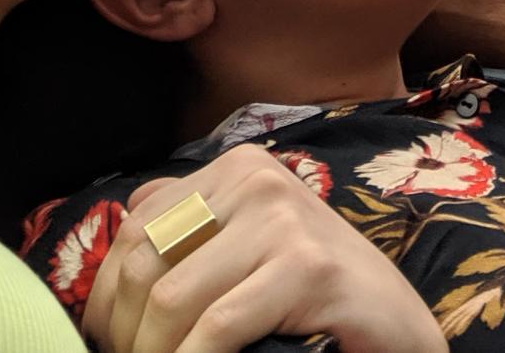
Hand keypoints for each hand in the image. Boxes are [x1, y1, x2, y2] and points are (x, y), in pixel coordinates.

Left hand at [88, 146, 441, 352]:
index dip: (106, 298)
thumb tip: (116, 242)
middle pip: (144, 262)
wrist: (399, 328)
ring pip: (171, 298)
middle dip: (126, 333)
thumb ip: (192, 229)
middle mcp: (258, 179)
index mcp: (237, 168)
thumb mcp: (249, 246)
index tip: (111, 345)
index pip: (134, 228)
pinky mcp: (307, 268)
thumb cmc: (316, 298)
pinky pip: (216, 327)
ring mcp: (285, 220)